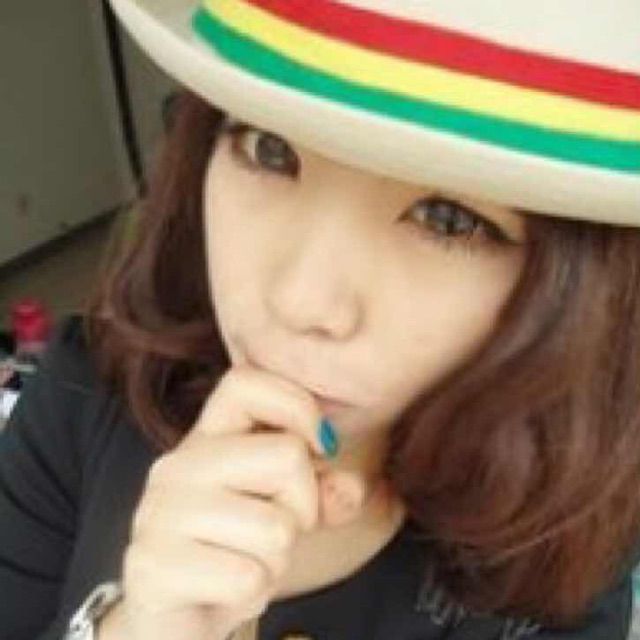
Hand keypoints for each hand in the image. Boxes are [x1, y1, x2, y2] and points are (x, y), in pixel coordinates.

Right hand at [98, 364, 365, 639]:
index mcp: (207, 437)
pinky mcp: (151, 565)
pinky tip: (228, 588)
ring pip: (275, 528)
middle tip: (278, 528)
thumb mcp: (285, 510)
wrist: (175, 616)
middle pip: (286, 456)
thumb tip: (349, 489)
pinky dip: (254, 591)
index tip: (319, 449)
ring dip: (278, 558)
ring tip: (247, 560)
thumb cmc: (236, 548)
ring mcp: (159, 513)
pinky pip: (248, 578)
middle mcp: (178, 464)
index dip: (298, 406)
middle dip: (304, 505)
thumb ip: (324, 493)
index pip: (246, 382)